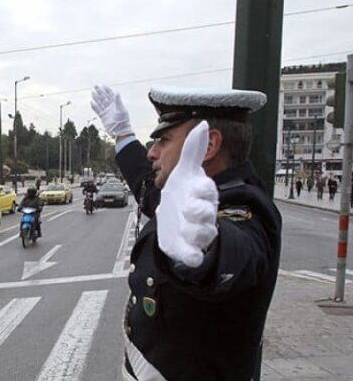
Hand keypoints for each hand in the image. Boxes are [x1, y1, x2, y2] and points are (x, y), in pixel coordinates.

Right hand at [90, 85, 133, 137]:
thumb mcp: (121, 109)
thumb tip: (117, 92)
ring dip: (96, 98)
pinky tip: (91, 102)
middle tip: (95, 86)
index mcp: (116, 103)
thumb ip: (118, 101)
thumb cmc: (123, 120)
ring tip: (92, 92)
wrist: (120, 130)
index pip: (110, 95)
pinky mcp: (102, 116)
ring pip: (100, 103)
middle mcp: (110, 106)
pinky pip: (97, 110)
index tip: (103, 85)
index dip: (106, 90)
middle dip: (100, 92)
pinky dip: (94, 106)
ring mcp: (106, 111)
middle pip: (104, 97)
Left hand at [155, 121, 218, 267]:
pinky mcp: (188, 249)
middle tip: (188, 208)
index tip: (195, 187)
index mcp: (202, 195)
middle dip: (200, 211)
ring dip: (196, 233)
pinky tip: (192, 258)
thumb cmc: (183, 195)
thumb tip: (202, 123)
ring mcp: (197, 232)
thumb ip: (193, 151)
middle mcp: (203, 214)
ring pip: (204, 234)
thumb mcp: (184, 173)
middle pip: (207, 214)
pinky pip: (195, 256)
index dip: (202, 190)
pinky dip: (194, 258)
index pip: (207, 191)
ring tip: (186, 230)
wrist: (174, 222)